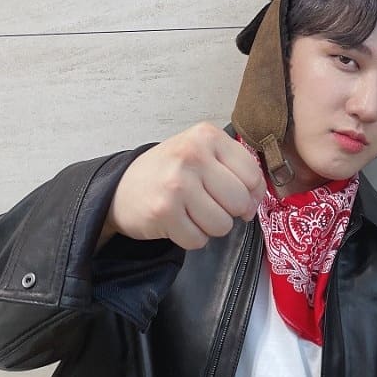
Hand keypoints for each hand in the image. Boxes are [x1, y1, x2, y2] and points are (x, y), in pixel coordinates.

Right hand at [102, 123, 265, 249]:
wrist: (119, 188)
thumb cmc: (167, 172)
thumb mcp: (200, 152)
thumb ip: (233, 168)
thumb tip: (256, 200)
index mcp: (206, 136)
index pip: (252, 173)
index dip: (252, 194)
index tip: (240, 198)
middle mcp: (192, 155)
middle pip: (240, 202)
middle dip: (229, 212)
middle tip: (209, 205)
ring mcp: (177, 183)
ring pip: (222, 225)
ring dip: (210, 227)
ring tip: (192, 212)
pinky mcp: (164, 211)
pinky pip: (199, 240)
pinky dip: (191, 237)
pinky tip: (178, 222)